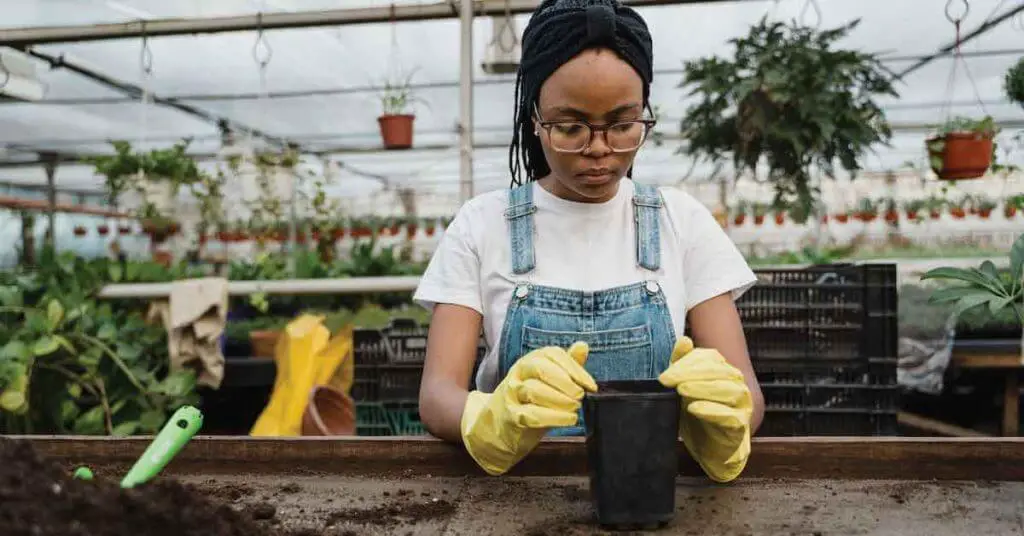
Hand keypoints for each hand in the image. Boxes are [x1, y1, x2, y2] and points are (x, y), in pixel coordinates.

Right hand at [460, 342, 595, 475]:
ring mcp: (512, 394)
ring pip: (534, 391)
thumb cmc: (531, 400)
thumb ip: (567, 365)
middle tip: (580, 396)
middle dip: (565, 382)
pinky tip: (567, 419)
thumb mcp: (549, 380)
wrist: (500, 426)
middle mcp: (519, 373)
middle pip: (541, 369)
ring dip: (560, 400)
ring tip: (575, 409)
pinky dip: (552, 417)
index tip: (590, 385)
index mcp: (531, 360)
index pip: (553, 354)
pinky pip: (530, 414)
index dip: (574, 368)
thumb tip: (583, 346)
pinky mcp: (511, 415)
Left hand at [658, 336, 752, 482]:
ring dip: (703, 388)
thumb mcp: (684, 388)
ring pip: (728, 390)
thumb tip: (684, 340)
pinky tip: (695, 408)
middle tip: (668, 379)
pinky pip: (731, 416)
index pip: (709, 358)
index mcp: (723, 371)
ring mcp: (742, 405)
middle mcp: (736, 384)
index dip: (687, 362)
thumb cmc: (698, 415)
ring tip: (682, 389)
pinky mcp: (740, 426)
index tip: (665, 374)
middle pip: (718, 371)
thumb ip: (683, 365)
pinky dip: (713, 411)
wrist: (710, 449)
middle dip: (691, 373)